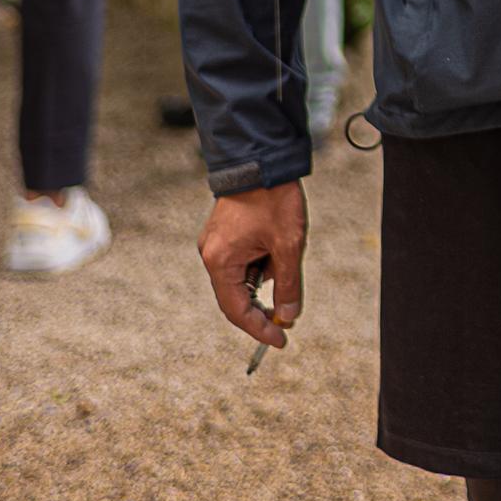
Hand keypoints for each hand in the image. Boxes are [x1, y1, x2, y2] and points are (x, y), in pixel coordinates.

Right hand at [200, 181, 307, 350]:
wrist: (262, 160)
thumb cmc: (273, 199)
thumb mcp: (289, 245)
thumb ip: (288, 284)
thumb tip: (288, 315)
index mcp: (221, 262)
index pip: (236, 311)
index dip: (258, 329)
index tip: (279, 340)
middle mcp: (212, 256)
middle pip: (236, 297)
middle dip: (263, 305)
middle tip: (287, 315)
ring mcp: (215, 245)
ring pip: (242, 278)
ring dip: (267, 276)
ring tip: (285, 252)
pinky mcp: (223, 236)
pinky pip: (242, 261)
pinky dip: (261, 263)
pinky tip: (277, 247)